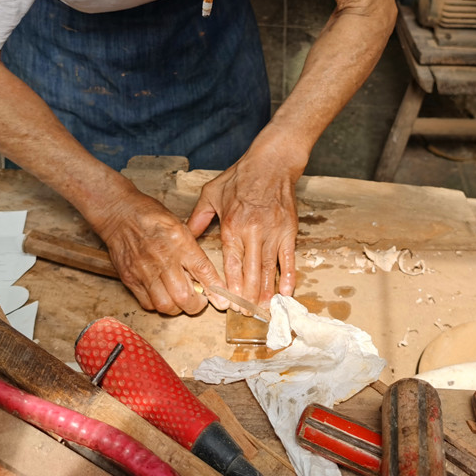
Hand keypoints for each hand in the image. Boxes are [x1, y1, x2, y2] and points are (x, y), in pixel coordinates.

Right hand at [91, 184, 222, 315]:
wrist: (119, 213)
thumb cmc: (151, 217)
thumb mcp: (180, 226)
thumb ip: (192, 251)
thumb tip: (206, 276)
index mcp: (180, 242)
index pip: (203, 270)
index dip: (215, 290)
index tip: (222, 302)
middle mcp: (163, 259)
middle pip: (183, 296)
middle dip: (195, 305)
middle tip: (198, 301)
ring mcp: (144, 271)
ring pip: (165, 305)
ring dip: (177, 307)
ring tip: (180, 300)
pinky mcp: (130, 279)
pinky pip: (147, 303)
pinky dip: (158, 305)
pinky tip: (162, 295)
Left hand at [187, 139, 303, 305]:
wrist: (272, 162)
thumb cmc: (240, 176)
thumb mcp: (211, 192)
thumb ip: (198, 217)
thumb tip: (186, 235)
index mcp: (232, 224)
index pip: (230, 263)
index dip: (230, 285)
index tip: (227, 303)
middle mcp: (253, 231)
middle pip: (250, 271)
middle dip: (247, 295)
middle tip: (245, 313)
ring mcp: (273, 232)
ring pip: (268, 268)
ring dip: (266, 291)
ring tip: (262, 309)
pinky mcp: (289, 230)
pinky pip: (288, 258)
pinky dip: (288, 276)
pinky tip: (286, 291)